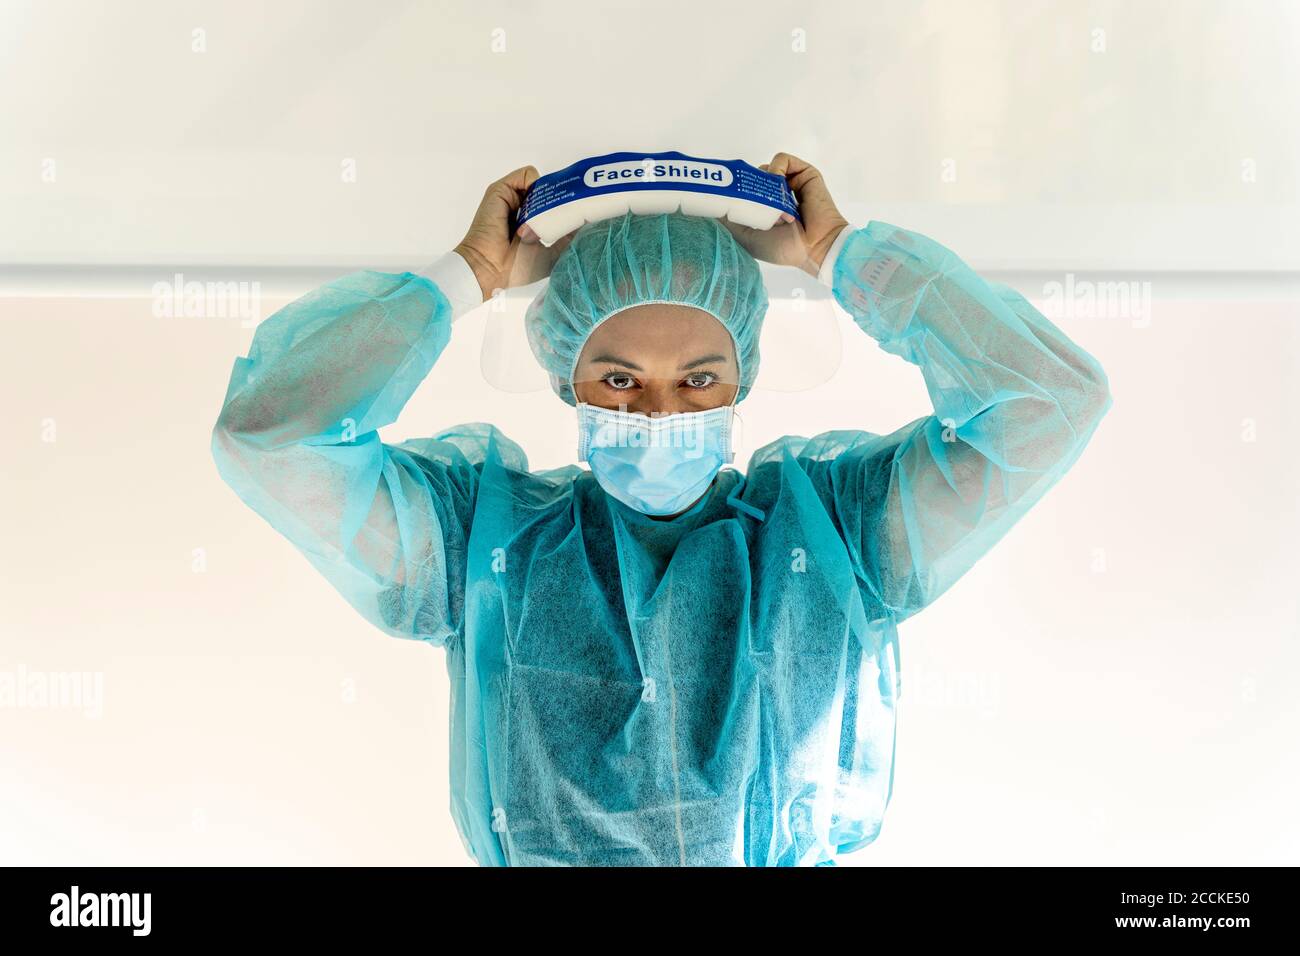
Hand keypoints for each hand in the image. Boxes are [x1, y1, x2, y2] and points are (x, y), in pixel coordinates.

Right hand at [454, 166, 573, 301]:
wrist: (491, 269)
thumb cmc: (515, 269)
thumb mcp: (551, 255)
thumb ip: (567, 241)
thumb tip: (588, 228)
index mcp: (530, 222)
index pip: (552, 205)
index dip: (566, 206)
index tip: (583, 211)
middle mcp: (520, 208)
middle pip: (548, 192)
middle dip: (563, 198)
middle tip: (578, 207)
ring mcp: (511, 198)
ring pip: (539, 184)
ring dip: (549, 195)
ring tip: (553, 213)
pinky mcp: (502, 190)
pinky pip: (526, 176)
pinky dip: (536, 185)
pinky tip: (538, 206)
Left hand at [721, 152, 849, 278]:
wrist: (814, 247)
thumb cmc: (783, 248)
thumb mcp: (745, 237)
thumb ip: (728, 221)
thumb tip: (709, 207)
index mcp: (763, 210)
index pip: (744, 191)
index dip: (734, 189)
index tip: (721, 189)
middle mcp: (775, 196)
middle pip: (753, 178)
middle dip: (746, 184)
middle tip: (743, 194)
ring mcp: (789, 183)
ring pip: (765, 169)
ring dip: (762, 180)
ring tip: (769, 200)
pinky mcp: (803, 173)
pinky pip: (782, 160)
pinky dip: (776, 167)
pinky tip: (778, 183)